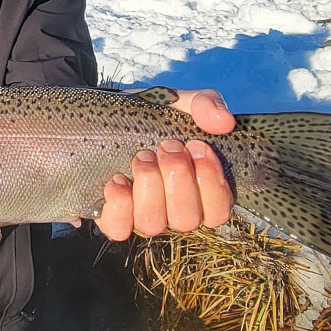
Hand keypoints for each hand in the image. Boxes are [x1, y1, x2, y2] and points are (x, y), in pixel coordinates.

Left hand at [96, 89, 235, 238]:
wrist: (108, 115)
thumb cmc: (153, 116)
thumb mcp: (181, 103)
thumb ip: (205, 105)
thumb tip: (223, 120)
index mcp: (200, 192)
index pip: (218, 211)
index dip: (211, 183)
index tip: (196, 146)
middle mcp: (174, 211)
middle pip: (186, 220)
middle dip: (177, 178)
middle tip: (167, 146)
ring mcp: (143, 215)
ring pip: (153, 224)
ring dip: (149, 187)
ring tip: (142, 156)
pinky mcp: (113, 217)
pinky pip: (118, 228)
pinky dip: (119, 204)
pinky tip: (117, 179)